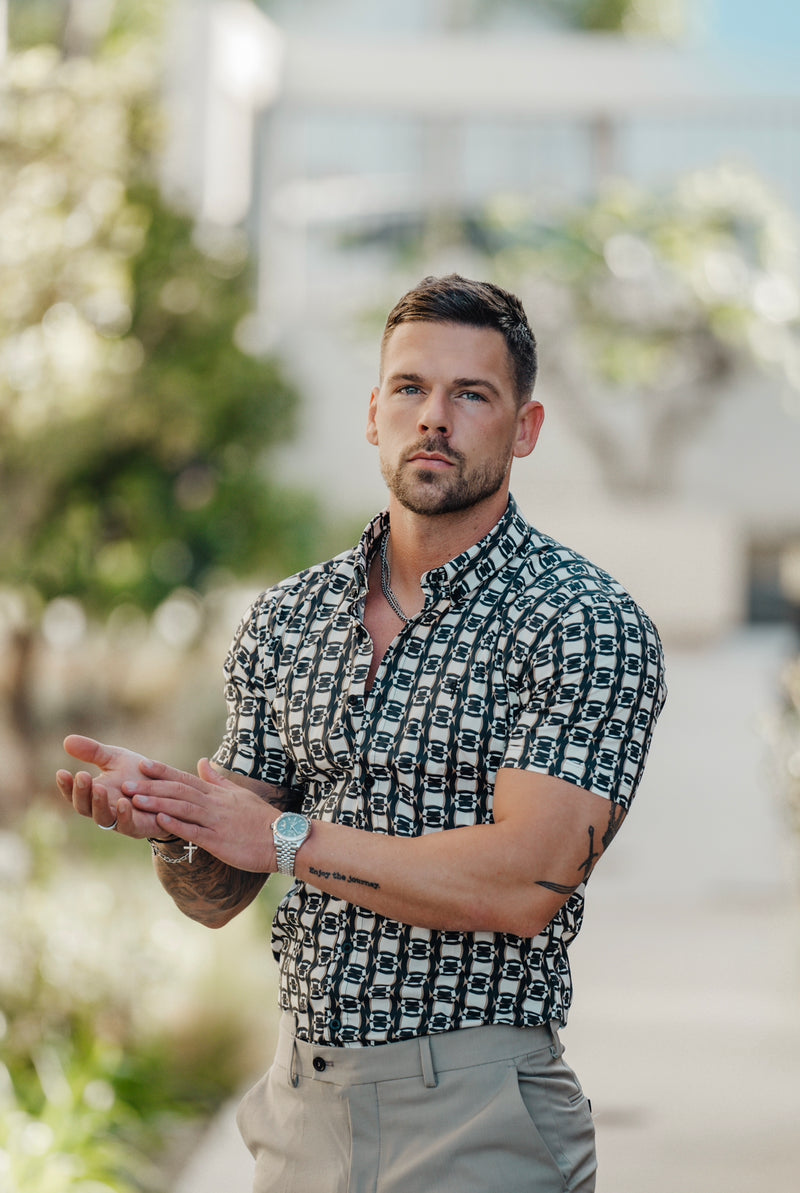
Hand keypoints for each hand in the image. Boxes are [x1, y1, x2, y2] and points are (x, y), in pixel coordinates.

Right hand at [57, 735, 167, 839]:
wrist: (168, 789)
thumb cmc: (138, 775)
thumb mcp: (115, 758)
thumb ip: (94, 752)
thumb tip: (67, 741)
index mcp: (95, 793)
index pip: (75, 793)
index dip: (66, 785)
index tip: (61, 772)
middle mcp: (103, 809)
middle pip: (84, 807)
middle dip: (81, 792)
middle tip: (81, 775)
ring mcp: (119, 820)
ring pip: (102, 818)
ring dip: (99, 803)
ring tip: (98, 788)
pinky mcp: (138, 827)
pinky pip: (127, 825)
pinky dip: (124, 815)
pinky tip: (123, 802)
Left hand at [124, 757, 278, 872]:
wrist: (282, 839)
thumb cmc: (260, 819)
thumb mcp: (239, 794)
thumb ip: (217, 779)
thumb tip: (202, 762)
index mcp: (218, 793)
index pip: (186, 778)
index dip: (163, 771)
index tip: (142, 764)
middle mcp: (214, 804)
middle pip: (179, 791)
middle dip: (151, 786)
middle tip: (126, 783)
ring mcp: (216, 821)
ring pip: (183, 808)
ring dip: (158, 802)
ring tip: (134, 798)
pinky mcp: (218, 840)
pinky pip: (194, 831)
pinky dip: (177, 824)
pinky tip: (160, 819)